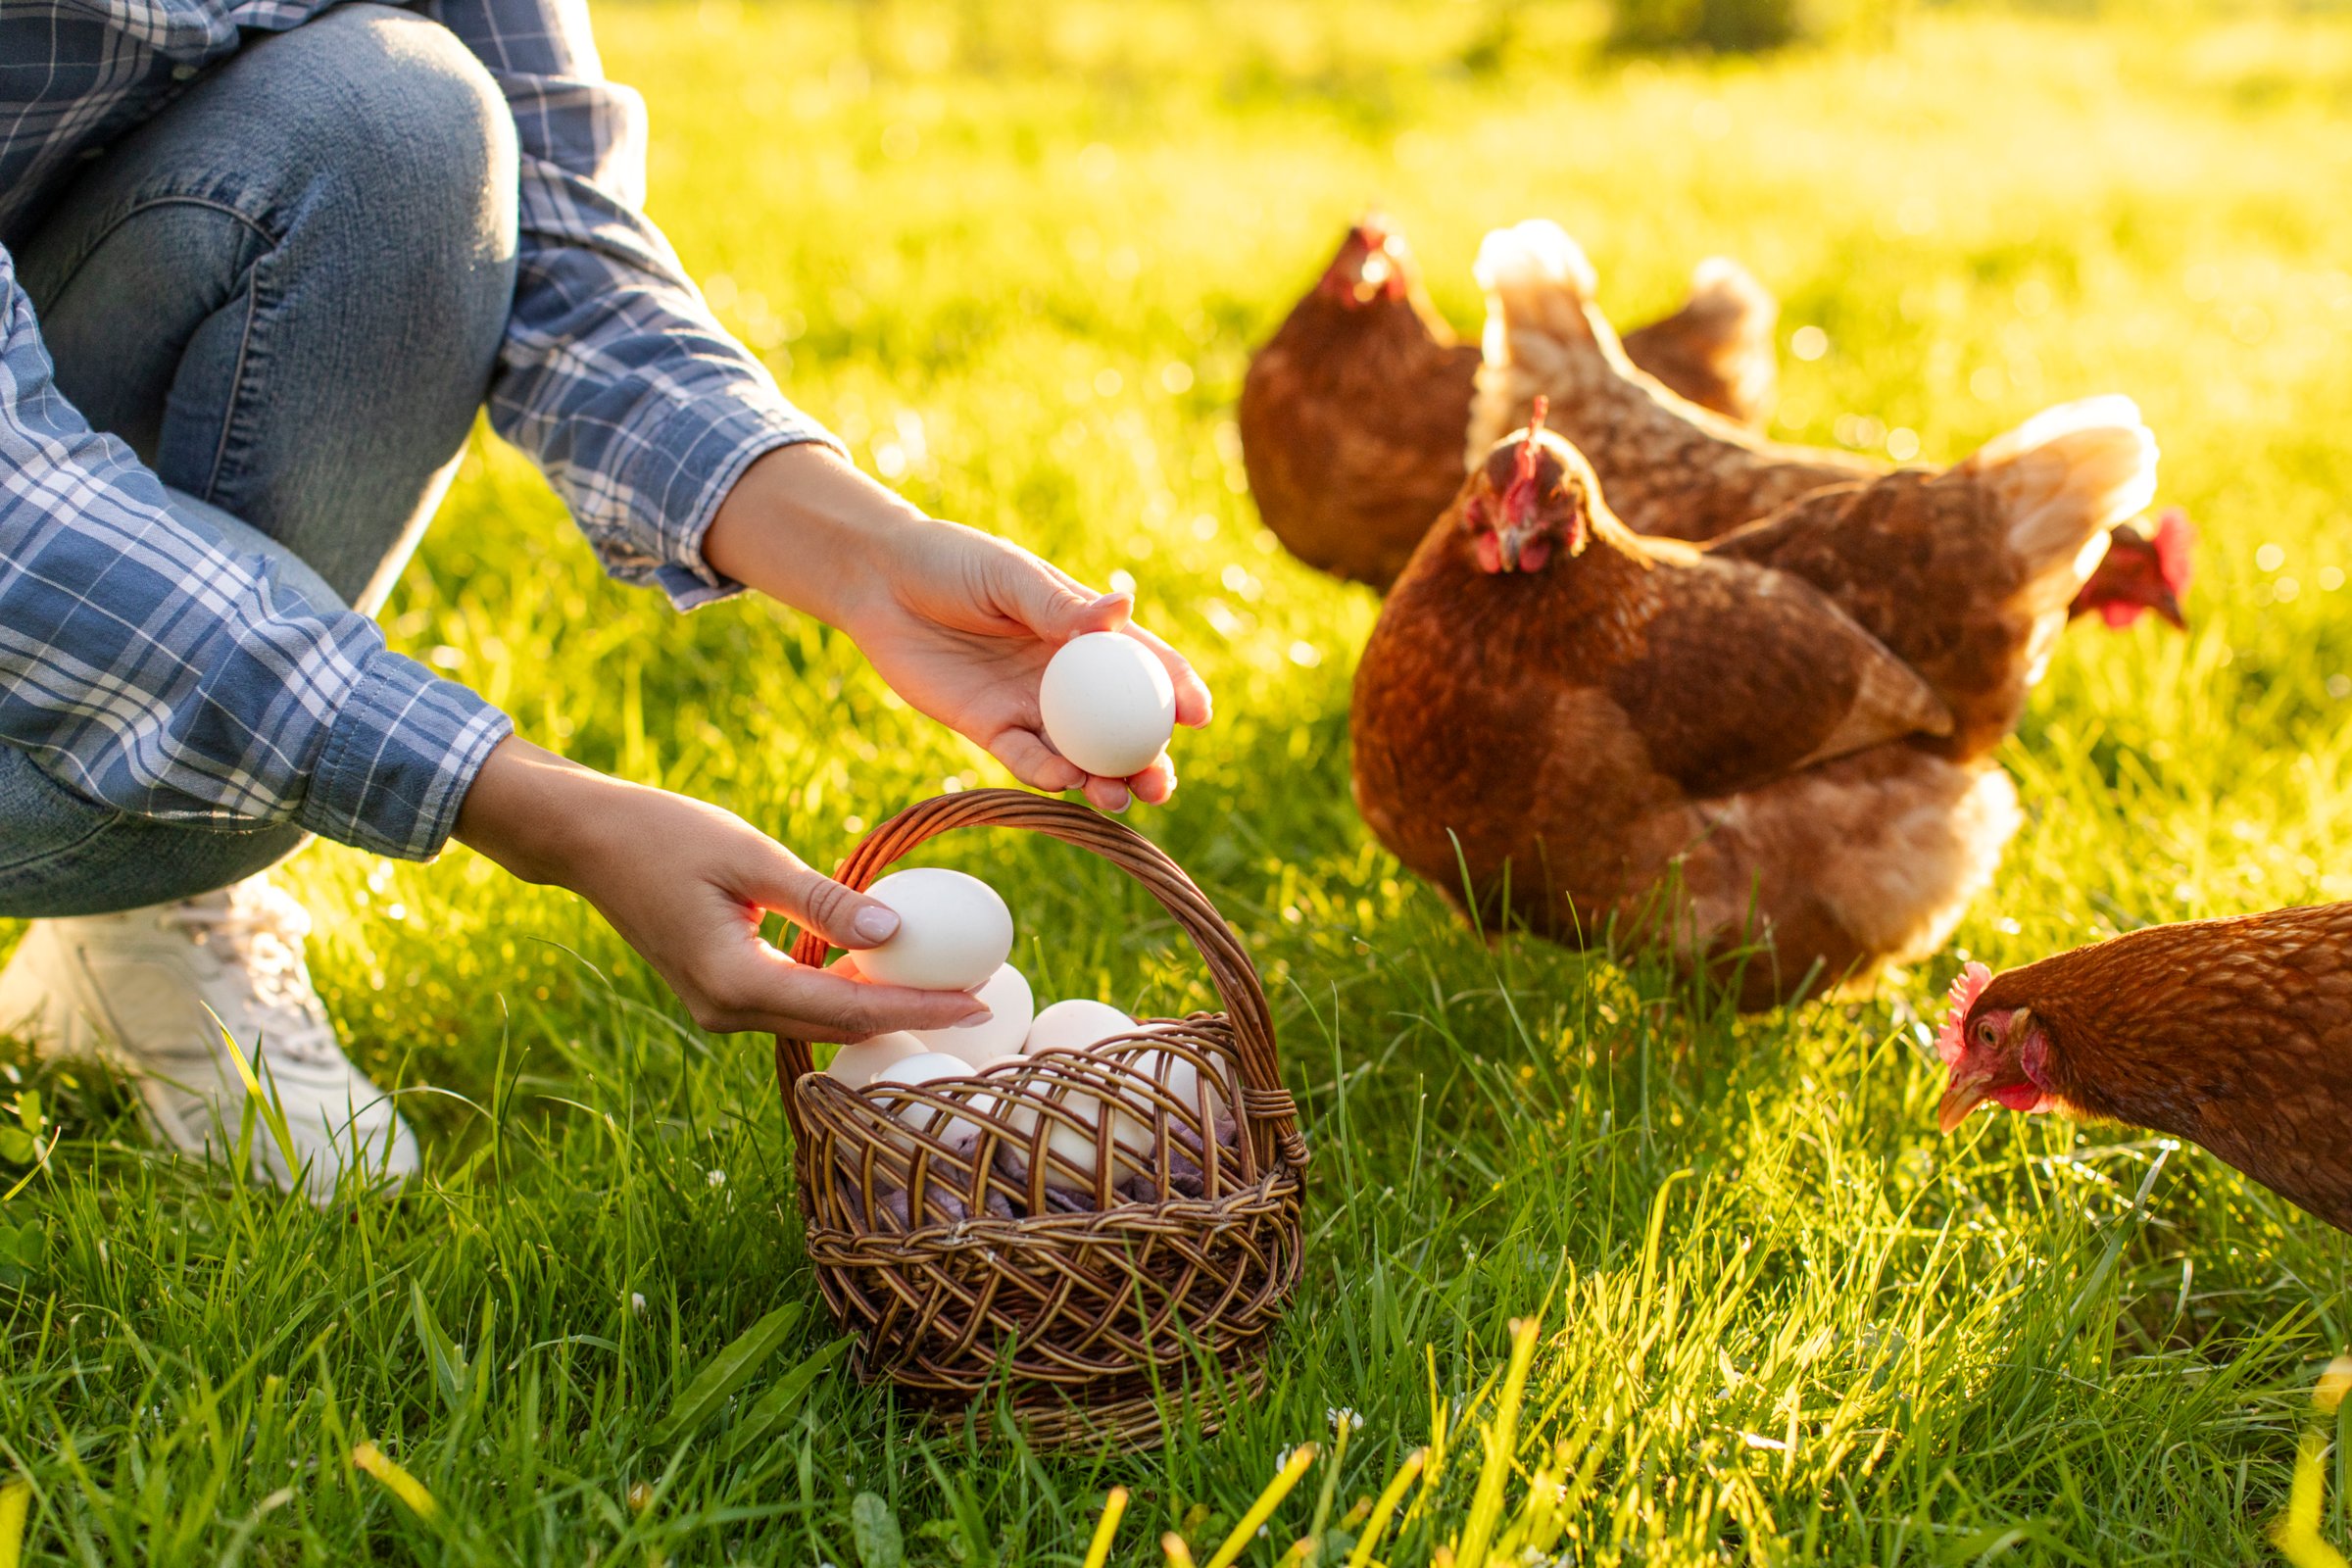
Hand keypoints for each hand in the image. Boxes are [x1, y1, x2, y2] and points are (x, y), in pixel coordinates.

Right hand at [454, 738, 992, 1040]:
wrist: (586, 840)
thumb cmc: (665, 835)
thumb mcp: (752, 858)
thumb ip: (823, 900)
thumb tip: (896, 930)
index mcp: (735, 983)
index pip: (850, 1009)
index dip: (921, 1007)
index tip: (980, 1003)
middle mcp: (726, 1012)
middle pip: (839, 1028)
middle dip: (912, 1018)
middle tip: (982, 1002)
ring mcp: (719, 1008)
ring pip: (818, 1021)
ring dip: (880, 1009)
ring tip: (948, 991)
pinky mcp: (719, 992)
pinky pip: (795, 1004)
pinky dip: (843, 995)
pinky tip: (885, 974)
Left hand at [704, 444, 1210, 810]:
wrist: (880, 583)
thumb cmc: (951, 563)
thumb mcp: (1008, 578)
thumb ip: (1059, 605)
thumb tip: (1123, 608)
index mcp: (1085, 632)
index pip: (1145, 665)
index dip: (1176, 691)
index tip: (1198, 716)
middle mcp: (1067, 677)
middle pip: (1122, 727)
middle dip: (1149, 759)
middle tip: (1160, 782)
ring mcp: (1031, 706)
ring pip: (1081, 755)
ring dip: (1105, 781)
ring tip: (1121, 798)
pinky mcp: (991, 729)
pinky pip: (1027, 760)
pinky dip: (1048, 774)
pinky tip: (1064, 781)